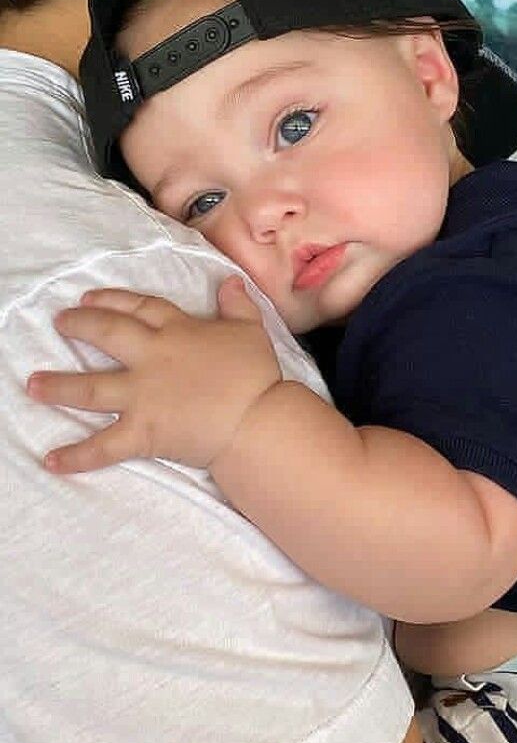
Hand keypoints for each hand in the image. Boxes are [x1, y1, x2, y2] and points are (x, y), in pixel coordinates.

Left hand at [27, 278, 281, 473]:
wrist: (255, 420)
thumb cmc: (256, 376)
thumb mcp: (251, 330)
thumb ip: (238, 305)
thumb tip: (230, 282)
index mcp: (177, 331)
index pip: (139, 308)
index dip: (113, 300)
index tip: (90, 298)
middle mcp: (151, 359)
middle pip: (106, 334)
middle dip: (78, 326)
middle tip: (58, 324)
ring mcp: (142, 396)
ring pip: (91, 388)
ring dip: (58, 386)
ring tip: (33, 385)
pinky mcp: (143, 433)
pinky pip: (104, 447)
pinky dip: (77, 456)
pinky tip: (50, 461)